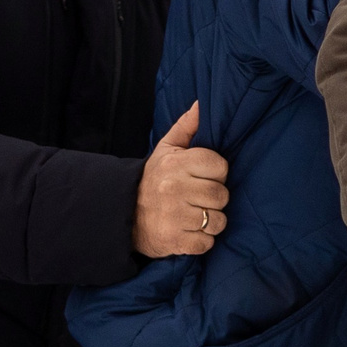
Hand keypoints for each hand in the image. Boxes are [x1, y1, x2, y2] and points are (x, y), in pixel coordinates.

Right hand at [134, 101, 229, 258]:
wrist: (124, 214)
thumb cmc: (153, 179)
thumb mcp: (165, 149)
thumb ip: (186, 126)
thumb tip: (201, 104)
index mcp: (175, 164)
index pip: (220, 166)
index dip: (216, 173)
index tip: (203, 177)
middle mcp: (174, 189)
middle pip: (222, 195)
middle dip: (215, 199)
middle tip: (199, 198)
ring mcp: (175, 217)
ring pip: (219, 221)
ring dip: (212, 221)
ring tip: (196, 216)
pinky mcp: (175, 241)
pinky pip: (207, 243)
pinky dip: (202, 241)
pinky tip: (190, 232)